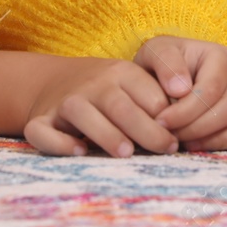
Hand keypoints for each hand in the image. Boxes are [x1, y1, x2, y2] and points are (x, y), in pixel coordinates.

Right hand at [21, 55, 181, 157]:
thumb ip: (156, 101)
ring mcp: (64, 101)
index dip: (165, 116)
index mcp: (120, 72)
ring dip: (105, 133)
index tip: (178, 137)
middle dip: (144, 129)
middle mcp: (93, 84)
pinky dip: (59, 142)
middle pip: (118, 105)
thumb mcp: (133, 86)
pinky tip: (79, 151)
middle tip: (165, 149)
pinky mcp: (39, 120)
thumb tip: (187, 128)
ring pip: (81, 113)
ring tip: (127, 153)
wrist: (55, 82)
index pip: (147, 93)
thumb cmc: (109, 92)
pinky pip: (43, 131)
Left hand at [133, 35, 226, 151]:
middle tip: (173, 135)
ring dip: (219, 140)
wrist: (174, 74)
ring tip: (189, 144)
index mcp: (222, 57)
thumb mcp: (156, 51)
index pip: (211, 89)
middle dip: (199, 128)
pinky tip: (212, 147)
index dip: (185, 111)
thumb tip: (180, 89)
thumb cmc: (165, 64)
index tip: (161, 121)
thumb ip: (165, 63)